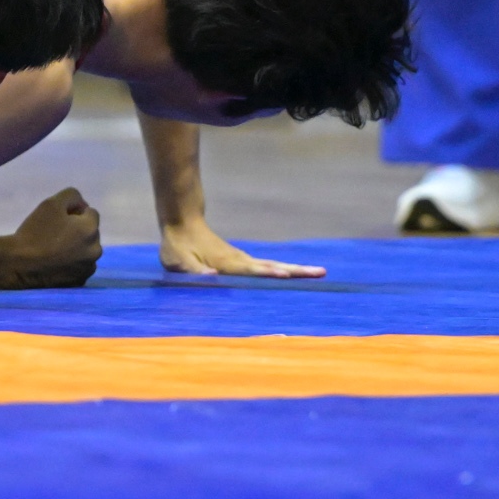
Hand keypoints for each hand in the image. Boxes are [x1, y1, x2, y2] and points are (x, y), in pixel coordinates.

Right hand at [3, 187, 102, 287]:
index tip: (58, 220)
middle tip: (55, 234)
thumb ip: (72, 196)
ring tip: (55, 250)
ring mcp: (88, 268)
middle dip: (78, 231)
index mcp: (91, 229)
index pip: (91, 213)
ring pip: (86, 251)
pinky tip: (56, 263)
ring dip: (77, 248)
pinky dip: (72, 264)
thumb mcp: (51, 204)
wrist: (20, 265)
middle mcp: (95, 250)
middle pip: (90, 233)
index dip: (75, 213)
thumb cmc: (35, 232)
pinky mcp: (79, 282)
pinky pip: (80, 267)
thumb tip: (82, 205)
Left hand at [159, 215, 324, 278]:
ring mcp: (244, 260)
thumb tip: (213, 276)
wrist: (183, 223)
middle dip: (296, 271)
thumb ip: (194, 271)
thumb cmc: (178, 247)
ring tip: (319, 273)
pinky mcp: (243, 262)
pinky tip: (296, 275)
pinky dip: (285, 271)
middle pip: (273, 267)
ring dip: (296, 270)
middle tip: (321, 273)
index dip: (268, 273)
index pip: (252, 270)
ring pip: (274, 265)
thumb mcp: (179, 262)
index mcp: (227, 264)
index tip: (285, 275)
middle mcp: (241, 260)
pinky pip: (268, 267)